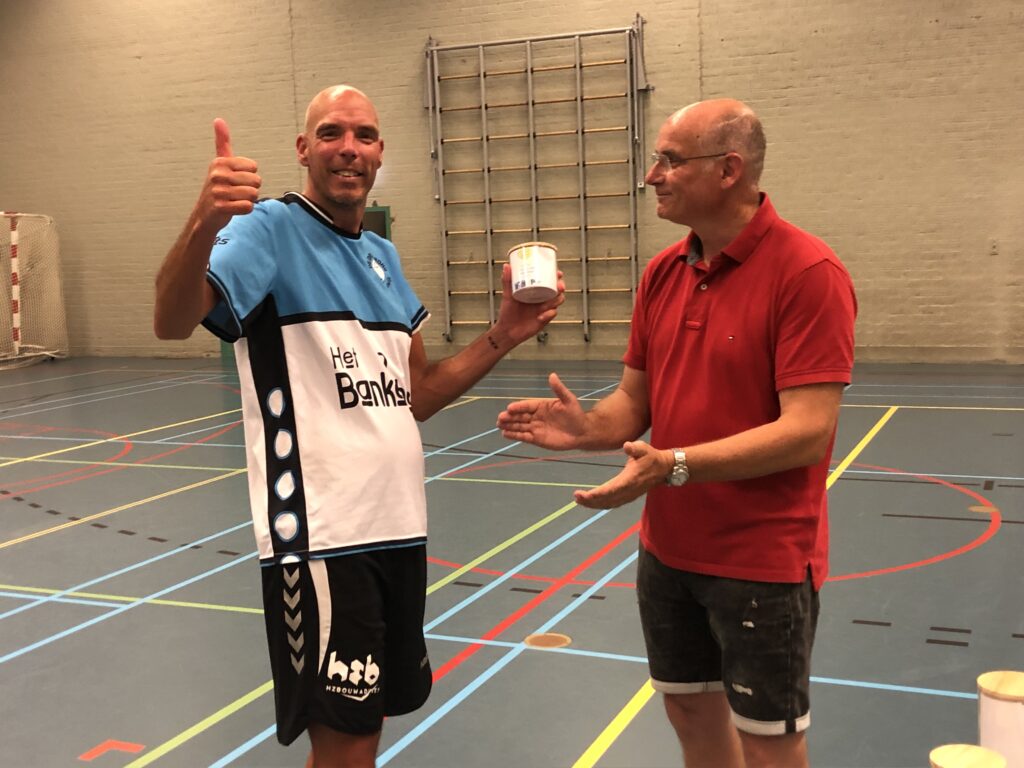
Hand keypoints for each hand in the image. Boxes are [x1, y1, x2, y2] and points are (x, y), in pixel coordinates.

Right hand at [194, 118, 261, 232]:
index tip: (236, 180)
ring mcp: (218, 192)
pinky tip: (234, 208)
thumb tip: (218, 120)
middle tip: (236, 192)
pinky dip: (245, 210)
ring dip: (248, 200)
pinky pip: (248, 207)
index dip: (249, 176)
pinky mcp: (221, 207)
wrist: (205, 215)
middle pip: (256, 181)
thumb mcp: (219, 164)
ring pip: (253, 195)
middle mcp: (218, 175)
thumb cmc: (217, 188)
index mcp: (220, 162)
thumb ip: (222, 142)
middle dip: (250, 189)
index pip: (254, 167)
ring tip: (235, 200)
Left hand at [492, 263, 564, 346]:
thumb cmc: (508, 313)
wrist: (508, 331)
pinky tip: (540, 316)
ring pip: (558, 300)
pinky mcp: (545, 318)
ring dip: (555, 300)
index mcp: (535, 290)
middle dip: (561, 286)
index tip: (558, 272)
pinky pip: (553, 314)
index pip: (549, 280)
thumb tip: (506, 266)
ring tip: (544, 304)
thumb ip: (507, 281)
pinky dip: (548, 314)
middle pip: (558, 289)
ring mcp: (545, 308)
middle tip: (558, 286)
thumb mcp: (507, 295)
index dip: (556, 275)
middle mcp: (542, 298)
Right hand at [497, 372, 584, 449]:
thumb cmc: (575, 415)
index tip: (509, 408)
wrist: (582, 433)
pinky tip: (505, 434)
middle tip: (500, 418)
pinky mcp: (536, 438)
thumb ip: (559, 389)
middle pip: (520, 416)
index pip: (527, 405)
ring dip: (509, 425)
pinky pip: (523, 436)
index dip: (519, 407)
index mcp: (541, 405)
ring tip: (499, 425)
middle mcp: (536, 416)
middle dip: (510, 417)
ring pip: (519, 426)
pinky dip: (514, 435)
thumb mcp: (568, 400)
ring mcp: (535, 427)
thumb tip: (552, 375)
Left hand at [573, 440, 672, 508]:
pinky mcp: (628, 497)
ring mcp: (628, 496)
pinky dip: (600, 504)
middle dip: (590, 501)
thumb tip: (626, 446)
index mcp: (629, 480)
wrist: (664, 469)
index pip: (609, 490)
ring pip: (608, 504)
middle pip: (606, 500)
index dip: (595, 494)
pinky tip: (591, 502)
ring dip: (594, 504)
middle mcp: (628, 491)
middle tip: (576, 497)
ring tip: (579, 500)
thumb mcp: (644, 448)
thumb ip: (635, 448)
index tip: (582, 494)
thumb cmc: (651, 456)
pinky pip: (612, 504)